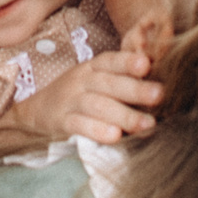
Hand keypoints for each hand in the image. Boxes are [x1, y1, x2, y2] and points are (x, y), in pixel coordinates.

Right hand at [0, 49, 160, 144]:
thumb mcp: (96, 80)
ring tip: (147, 124)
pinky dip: (97, 130)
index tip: (147, 64)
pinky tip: (115, 136)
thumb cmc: (79, 94)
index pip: (111, 61)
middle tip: (159, 95)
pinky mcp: (62, 121)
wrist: (36, 109)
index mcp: (93, 67)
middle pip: (108, 83)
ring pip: (97, 106)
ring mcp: (71, 101)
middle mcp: (82, 81)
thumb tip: (161, 86)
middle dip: (135, 89)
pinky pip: (79, 125)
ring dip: (124, 115)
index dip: (128, 61)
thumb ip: (123, 80)